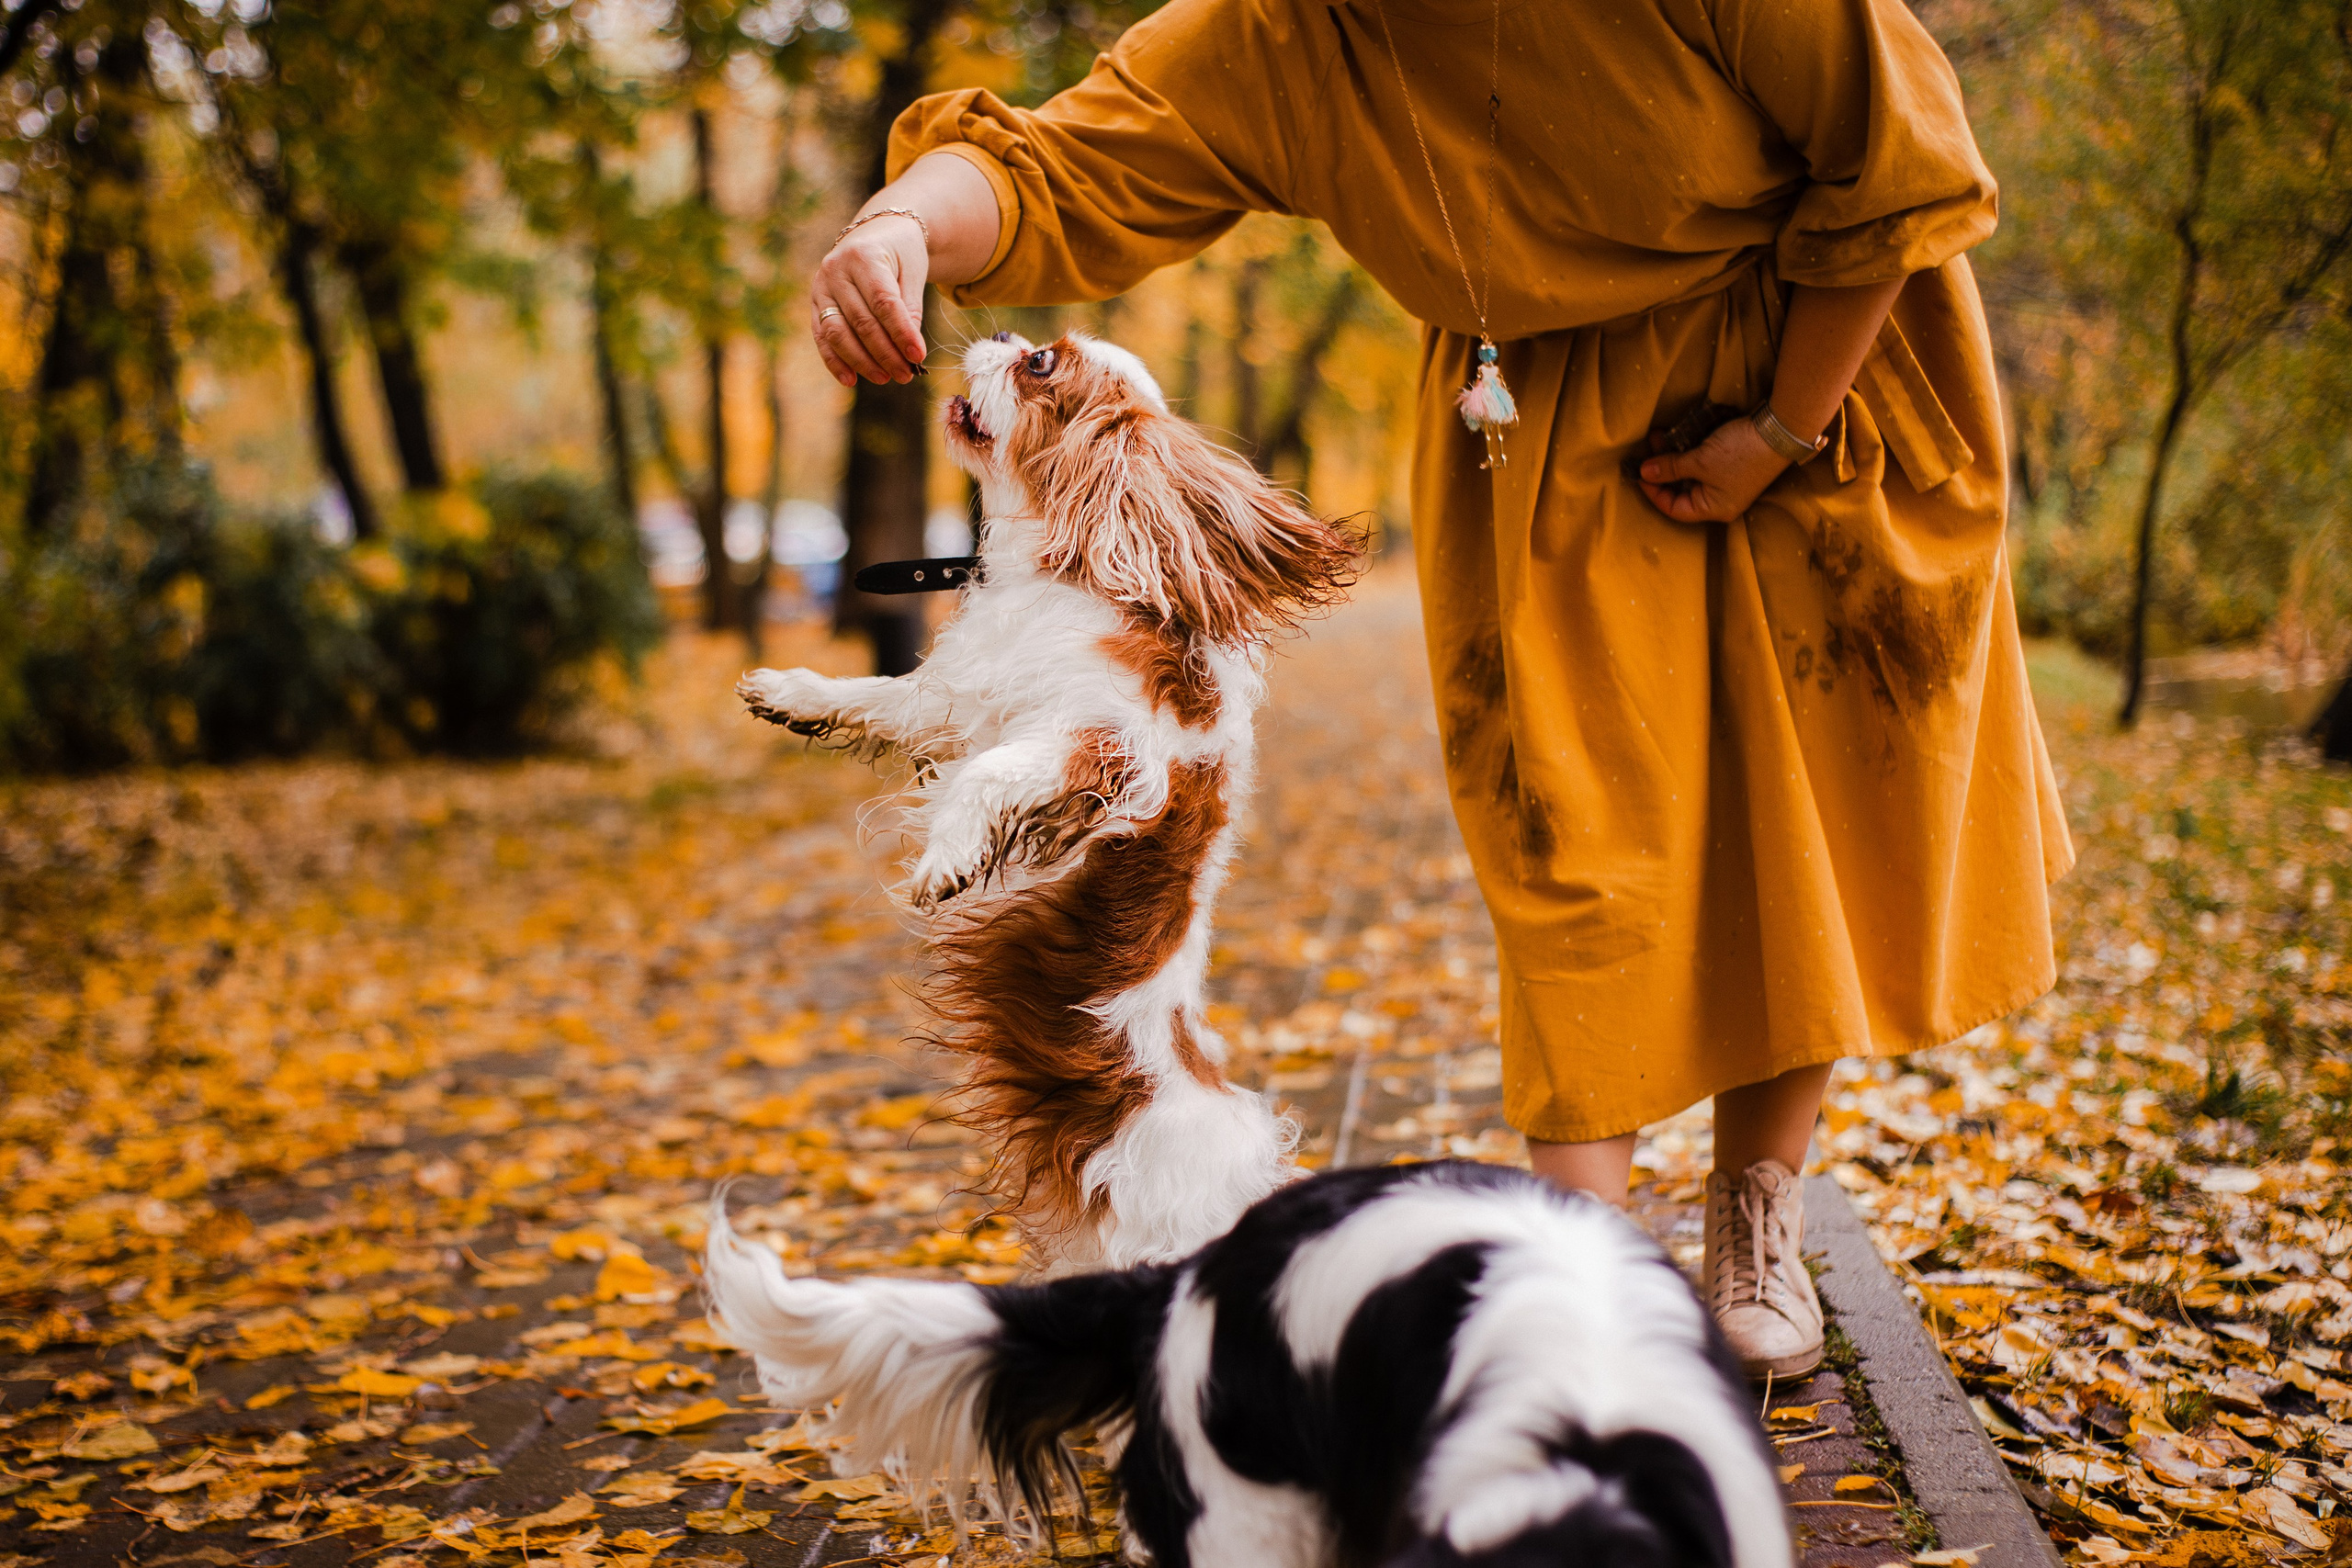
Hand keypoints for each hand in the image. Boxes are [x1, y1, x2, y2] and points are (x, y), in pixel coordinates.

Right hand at [811, 214, 929, 386]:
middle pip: (861, 321)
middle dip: (885, 353)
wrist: (875, 233)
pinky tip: (851, 380)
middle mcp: (836, 269)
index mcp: (864, 255)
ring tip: (885, 378)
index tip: (919, 357)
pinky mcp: (814, 303)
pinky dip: (834, 361)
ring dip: (861, 361)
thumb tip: (909, 351)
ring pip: (838, 332)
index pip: (883, 302)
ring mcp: (821, 286)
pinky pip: (821, 336)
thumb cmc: (900, 254)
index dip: (901, 332)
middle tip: (906, 375)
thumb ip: (910, 308)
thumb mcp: (913, 272)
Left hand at [1636, 417, 1793, 522]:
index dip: (1654, 492)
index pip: (1674, 509)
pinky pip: (1702, 462)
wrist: (1781, 428)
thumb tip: (1644, 473)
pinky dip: (1689, 450)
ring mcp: (1727, 481)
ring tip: (1660, 435)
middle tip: (1649, 447)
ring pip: (1691, 473)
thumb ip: (1670, 468)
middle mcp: (1720, 499)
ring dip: (1674, 455)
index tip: (1640, 471)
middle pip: (1681, 489)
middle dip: (1662, 468)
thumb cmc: (1740, 452)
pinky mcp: (1732, 462)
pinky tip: (1679, 434)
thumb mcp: (1700, 461)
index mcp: (1714, 508)